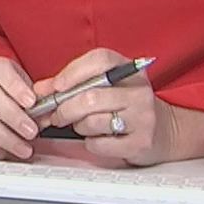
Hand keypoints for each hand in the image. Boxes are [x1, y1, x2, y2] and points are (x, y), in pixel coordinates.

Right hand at [0, 56, 38, 159]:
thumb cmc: (16, 97)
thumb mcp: (31, 93)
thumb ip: (41, 102)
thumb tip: (51, 114)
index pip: (0, 70)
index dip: (15, 86)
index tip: (31, 102)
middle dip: (12, 116)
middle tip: (31, 131)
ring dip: (3, 137)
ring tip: (23, 148)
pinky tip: (4, 153)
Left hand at [33, 47, 180, 166]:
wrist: (163, 131)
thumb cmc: (127, 106)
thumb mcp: (105, 87)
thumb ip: (72, 85)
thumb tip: (40, 90)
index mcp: (130, 70)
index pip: (100, 59)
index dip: (74, 71)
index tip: (57, 86)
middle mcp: (139, 91)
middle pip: (90, 97)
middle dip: (64, 108)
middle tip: (55, 115)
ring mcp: (143, 117)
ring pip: (92, 121)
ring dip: (77, 126)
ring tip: (81, 125)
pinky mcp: (141, 142)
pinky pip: (100, 143)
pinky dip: (90, 143)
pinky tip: (96, 138)